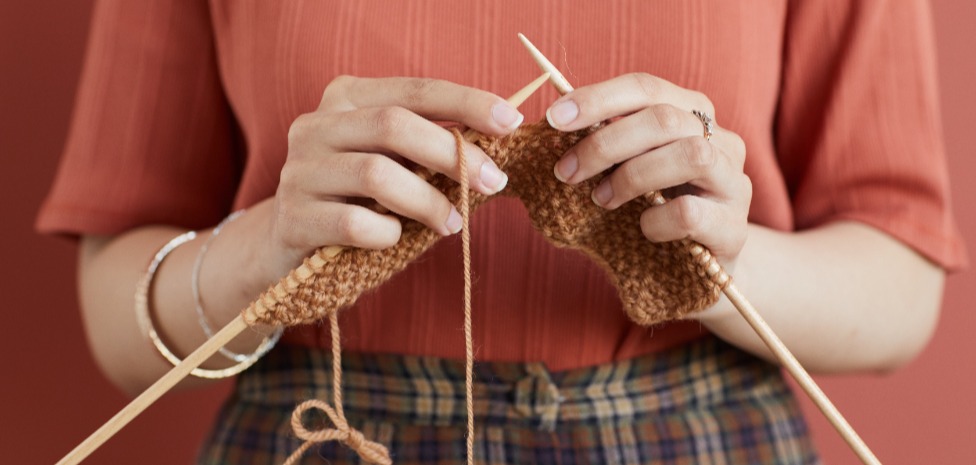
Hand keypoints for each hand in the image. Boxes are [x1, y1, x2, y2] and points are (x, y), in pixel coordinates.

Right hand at [265, 76, 523, 279]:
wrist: (287, 244)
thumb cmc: (358, 199)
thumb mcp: (393, 163)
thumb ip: (429, 148)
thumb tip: (499, 144)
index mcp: (346, 98)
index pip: (415, 90)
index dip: (466, 102)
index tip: (510, 122)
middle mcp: (316, 125)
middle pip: (394, 125)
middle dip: (453, 154)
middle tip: (494, 182)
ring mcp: (298, 171)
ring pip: (376, 175)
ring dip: (428, 202)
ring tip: (453, 224)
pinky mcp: (291, 218)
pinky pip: (353, 223)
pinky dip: (387, 233)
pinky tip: (395, 239)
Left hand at [544, 73, 750, 268]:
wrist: (695, 272)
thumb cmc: (652, 211)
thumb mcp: (627, 169)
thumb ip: (603, 144)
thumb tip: (550, 124)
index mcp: (691, 113)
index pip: (645, 87)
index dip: (598, 98)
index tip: (554, 119)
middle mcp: (721, 140)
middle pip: (665, 118)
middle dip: (605, 143)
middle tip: (566, 171)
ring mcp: (734, 183)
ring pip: (690, 155)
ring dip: (632, 176)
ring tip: (602, 199)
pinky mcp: (735, 228)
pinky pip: (691, 213)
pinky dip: (656, 219)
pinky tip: (643, 228)